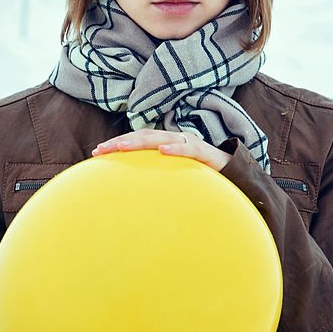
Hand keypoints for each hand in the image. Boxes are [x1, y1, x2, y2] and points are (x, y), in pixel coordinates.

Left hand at [93, 129, 230, 170]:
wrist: (236, 174)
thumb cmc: (202, 178)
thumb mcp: (174, 177)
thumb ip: (157, 180)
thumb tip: (129, 196)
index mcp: (167, 143)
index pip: (138, 139)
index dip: (117, 143)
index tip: (96, 153)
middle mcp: (176, 139)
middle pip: (144, 135)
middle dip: (121, 142)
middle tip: (100, 150)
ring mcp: (190, 144)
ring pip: (162, 138)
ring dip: (140, 142)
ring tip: (121, 147)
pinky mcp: (206, 152)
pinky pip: (190, 149)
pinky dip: (176, 148)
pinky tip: (163, 150)